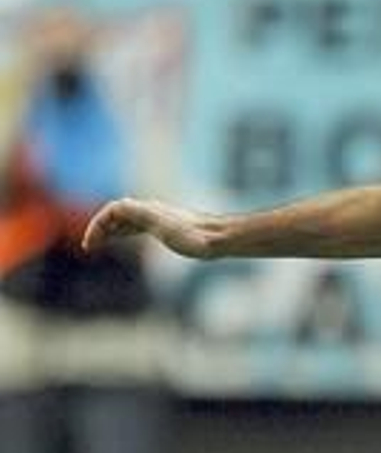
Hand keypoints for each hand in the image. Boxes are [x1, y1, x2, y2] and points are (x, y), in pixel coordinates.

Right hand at [82, 198, 215, 258]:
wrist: (220, 238)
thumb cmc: (194, 236)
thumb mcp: (162, 226)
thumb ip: (138, 214)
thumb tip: (116, 206)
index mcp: (146, 210)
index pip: (112, 211)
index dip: (97, 225)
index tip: (90, 245)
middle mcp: (151, 210)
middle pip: (117, 214)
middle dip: (101, 228)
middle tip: (91, 246)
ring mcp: (160, 218)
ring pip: (128, 219)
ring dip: (112, 229)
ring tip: (101, 243)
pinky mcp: (169, 227)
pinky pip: (140, 225)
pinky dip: (126, 231)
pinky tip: (126, 238)